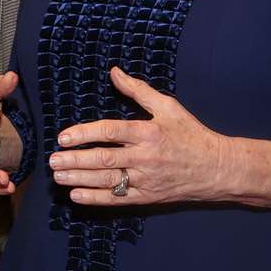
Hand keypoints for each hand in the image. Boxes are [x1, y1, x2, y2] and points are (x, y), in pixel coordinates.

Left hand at [49, 66, 227, 206]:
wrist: (218, 169)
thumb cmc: (192, 135)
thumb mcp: (168, 107)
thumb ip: (138, 90)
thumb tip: (114, 72)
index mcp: (148, 133)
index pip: (110, 132)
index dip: (84, 134)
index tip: (64, 137)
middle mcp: (145, 157)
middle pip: (103, 159)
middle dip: (75, 159)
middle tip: (52, 159)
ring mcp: (146, 180)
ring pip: (107, 180)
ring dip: (79, 178)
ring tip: (57, 175)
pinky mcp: (149, 197)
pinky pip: (118, 199)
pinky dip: (96, 198)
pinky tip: (76, 195)